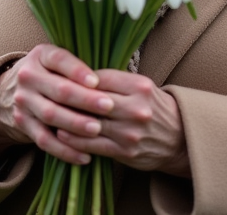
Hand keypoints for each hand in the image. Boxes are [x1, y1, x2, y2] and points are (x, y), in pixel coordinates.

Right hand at [0, 44, 114, 166]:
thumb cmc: (51, 74)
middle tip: (109, 106)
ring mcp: (23, 101)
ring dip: (76, 124)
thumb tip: (113, 81)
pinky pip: (44, 140)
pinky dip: (65, 150)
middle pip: (58, 89)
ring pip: (51, 114)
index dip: (78, 70)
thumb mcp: (59, 62)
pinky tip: (84, 156)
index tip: (97, 81)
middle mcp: (28, 76)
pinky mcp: (23, 123)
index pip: (59, 59)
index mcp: (40, 55)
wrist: (12, 91)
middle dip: (85, 99)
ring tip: (97, 129)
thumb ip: (79, 68)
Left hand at [55, 69, 189, 176]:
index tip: (61, 76)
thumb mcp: (141, 87)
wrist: (179, 139)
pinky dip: (74, 140)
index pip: (100, 77)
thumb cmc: (153, 107)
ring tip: (49, 113)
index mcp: (139, 87)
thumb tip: (80, 73)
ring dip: (66, 120)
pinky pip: (93, 145)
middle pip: (93, 100)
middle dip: (69, 97)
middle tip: (47, 92)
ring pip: (90, 124)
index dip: (79, 78)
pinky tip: (61, 134)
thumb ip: (115, 80)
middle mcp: (136, 109)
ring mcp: (130, 132)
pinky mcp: (125, 152)